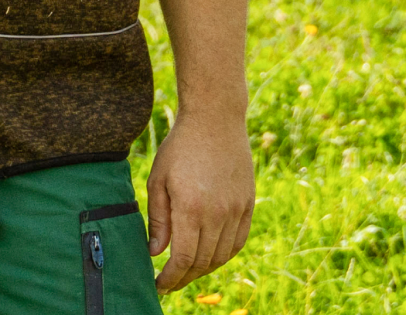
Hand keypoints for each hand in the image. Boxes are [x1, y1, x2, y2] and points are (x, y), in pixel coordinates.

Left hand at [147, 115, 254, 292]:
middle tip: (170, 282)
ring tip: (187, 270)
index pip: (184, 259)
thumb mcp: (158, 180)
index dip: (171, 278)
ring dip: (204, 269)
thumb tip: (157, 253)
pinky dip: (224, 254)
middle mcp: (218, 213)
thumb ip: (159, 219)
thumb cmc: (180, 147)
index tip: (159, 284)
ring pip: (222, 255)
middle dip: (185, 278)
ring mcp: (237, 210)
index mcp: (191, 208)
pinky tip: (210, 256)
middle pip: (203, 262)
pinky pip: (238, 241)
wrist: (215, 120)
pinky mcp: (248, 204)